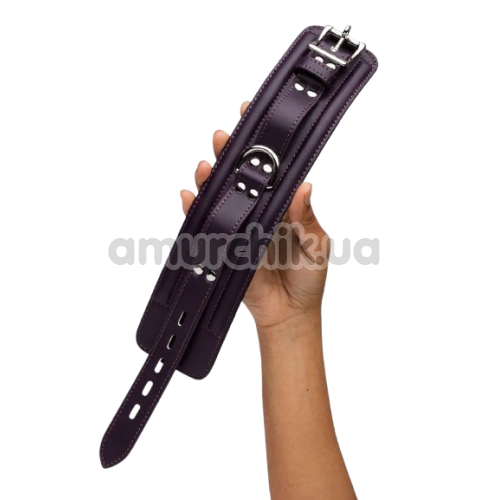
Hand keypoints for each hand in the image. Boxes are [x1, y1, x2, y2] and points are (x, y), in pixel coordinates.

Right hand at [181, 102, 329, 338]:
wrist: (290, 313)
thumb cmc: (308, 278)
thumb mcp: (317, 246)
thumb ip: (308, 218)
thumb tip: (305, 187)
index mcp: (282, 205)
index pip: (271, 167)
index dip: (261, 142)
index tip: (252, 114)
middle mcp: (258, 211)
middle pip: (240, 176)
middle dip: (230, 154)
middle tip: (223, 136)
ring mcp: (239, 228)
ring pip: (220, 197)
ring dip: (210, 179)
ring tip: (205, 166)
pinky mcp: (224, 247)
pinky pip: (206, 227)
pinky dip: (195, 212)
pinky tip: (189, 197)